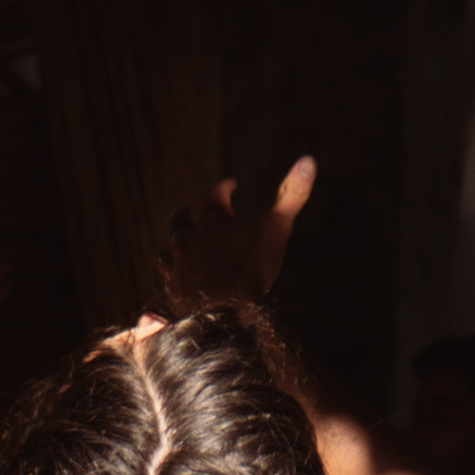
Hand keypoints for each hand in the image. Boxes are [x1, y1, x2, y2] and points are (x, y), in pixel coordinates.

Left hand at [159, 157, 315, 310]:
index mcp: (213, 220)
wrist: (222, 313)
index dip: (225, 188)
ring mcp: (177, 266)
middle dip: (186, 215)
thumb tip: (308, 161)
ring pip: (167, 252)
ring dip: (172, 248)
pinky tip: (170, 283)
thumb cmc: (251, 268)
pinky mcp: (173, 292)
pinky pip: (166, 282)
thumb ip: (292, 196)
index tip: (231, 184)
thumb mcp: (277, 228)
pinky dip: (169, 278)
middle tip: (186, 210)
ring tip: (172, 248)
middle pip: (182, 222)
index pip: (217, 194)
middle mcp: (189, 239)